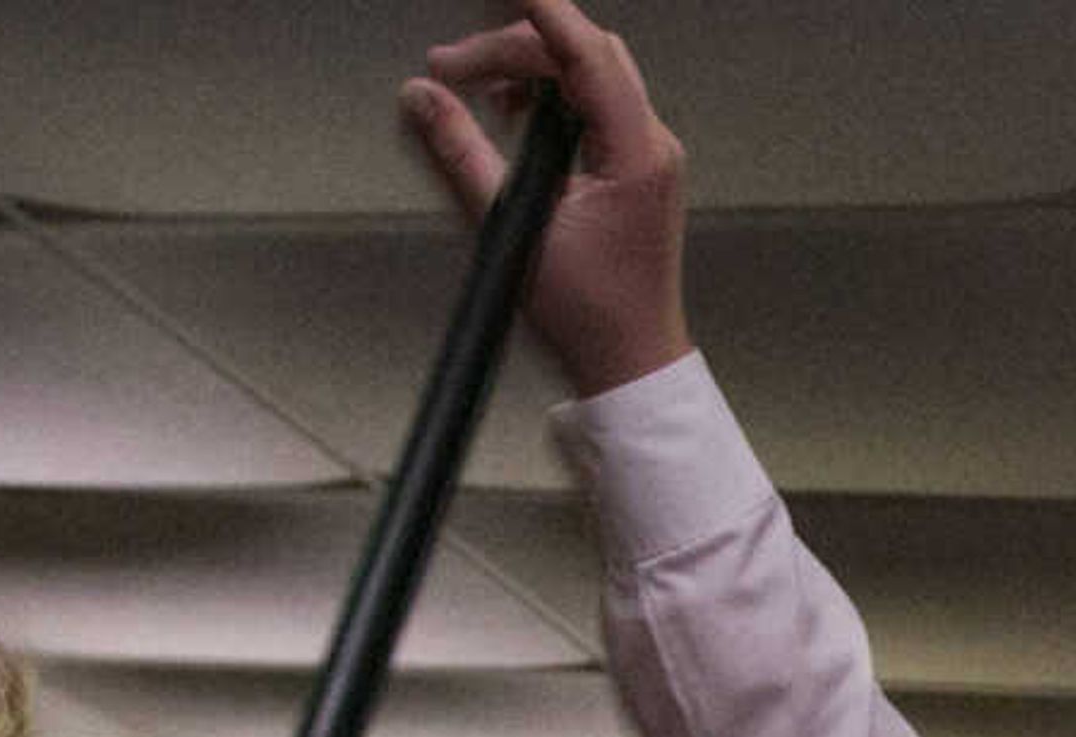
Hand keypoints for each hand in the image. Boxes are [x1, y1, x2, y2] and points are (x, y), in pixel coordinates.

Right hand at [405, 0, 691, 395]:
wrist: (630, 362)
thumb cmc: (590, 316)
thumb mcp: (513, 230)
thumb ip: (463, 155)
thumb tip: (424, 100)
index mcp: (635, 154)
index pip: (589, 54)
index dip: (545, 14)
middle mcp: (651, 145)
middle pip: (586, 55)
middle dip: (517, 47)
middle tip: (452, 66)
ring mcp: (648, 155)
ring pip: (592, 74)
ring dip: (534, 69)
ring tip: (479, 92)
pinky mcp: (636, 167)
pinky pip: (597, 104)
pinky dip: (553, 97)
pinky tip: (515, 116)